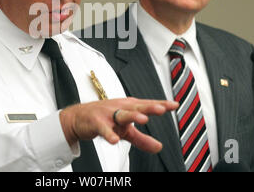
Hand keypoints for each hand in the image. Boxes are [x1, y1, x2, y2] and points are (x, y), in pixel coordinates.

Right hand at [59, 97, 178, 153]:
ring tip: (143, 120)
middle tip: (162, 109)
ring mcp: (108, 114)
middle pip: (137, 107)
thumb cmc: (104, 119)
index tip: (175, 105)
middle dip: (149, 107)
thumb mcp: (125, 130)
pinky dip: (109, 134)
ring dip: (132, 116)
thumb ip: (142, 139)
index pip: (147, 105)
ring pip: (122, 114)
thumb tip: (159, 147)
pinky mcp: (96, 122)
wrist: (78, 117)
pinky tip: (114, 140)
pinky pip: (103, 129)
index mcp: (128, 107)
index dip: (161, 104)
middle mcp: (120, 108)